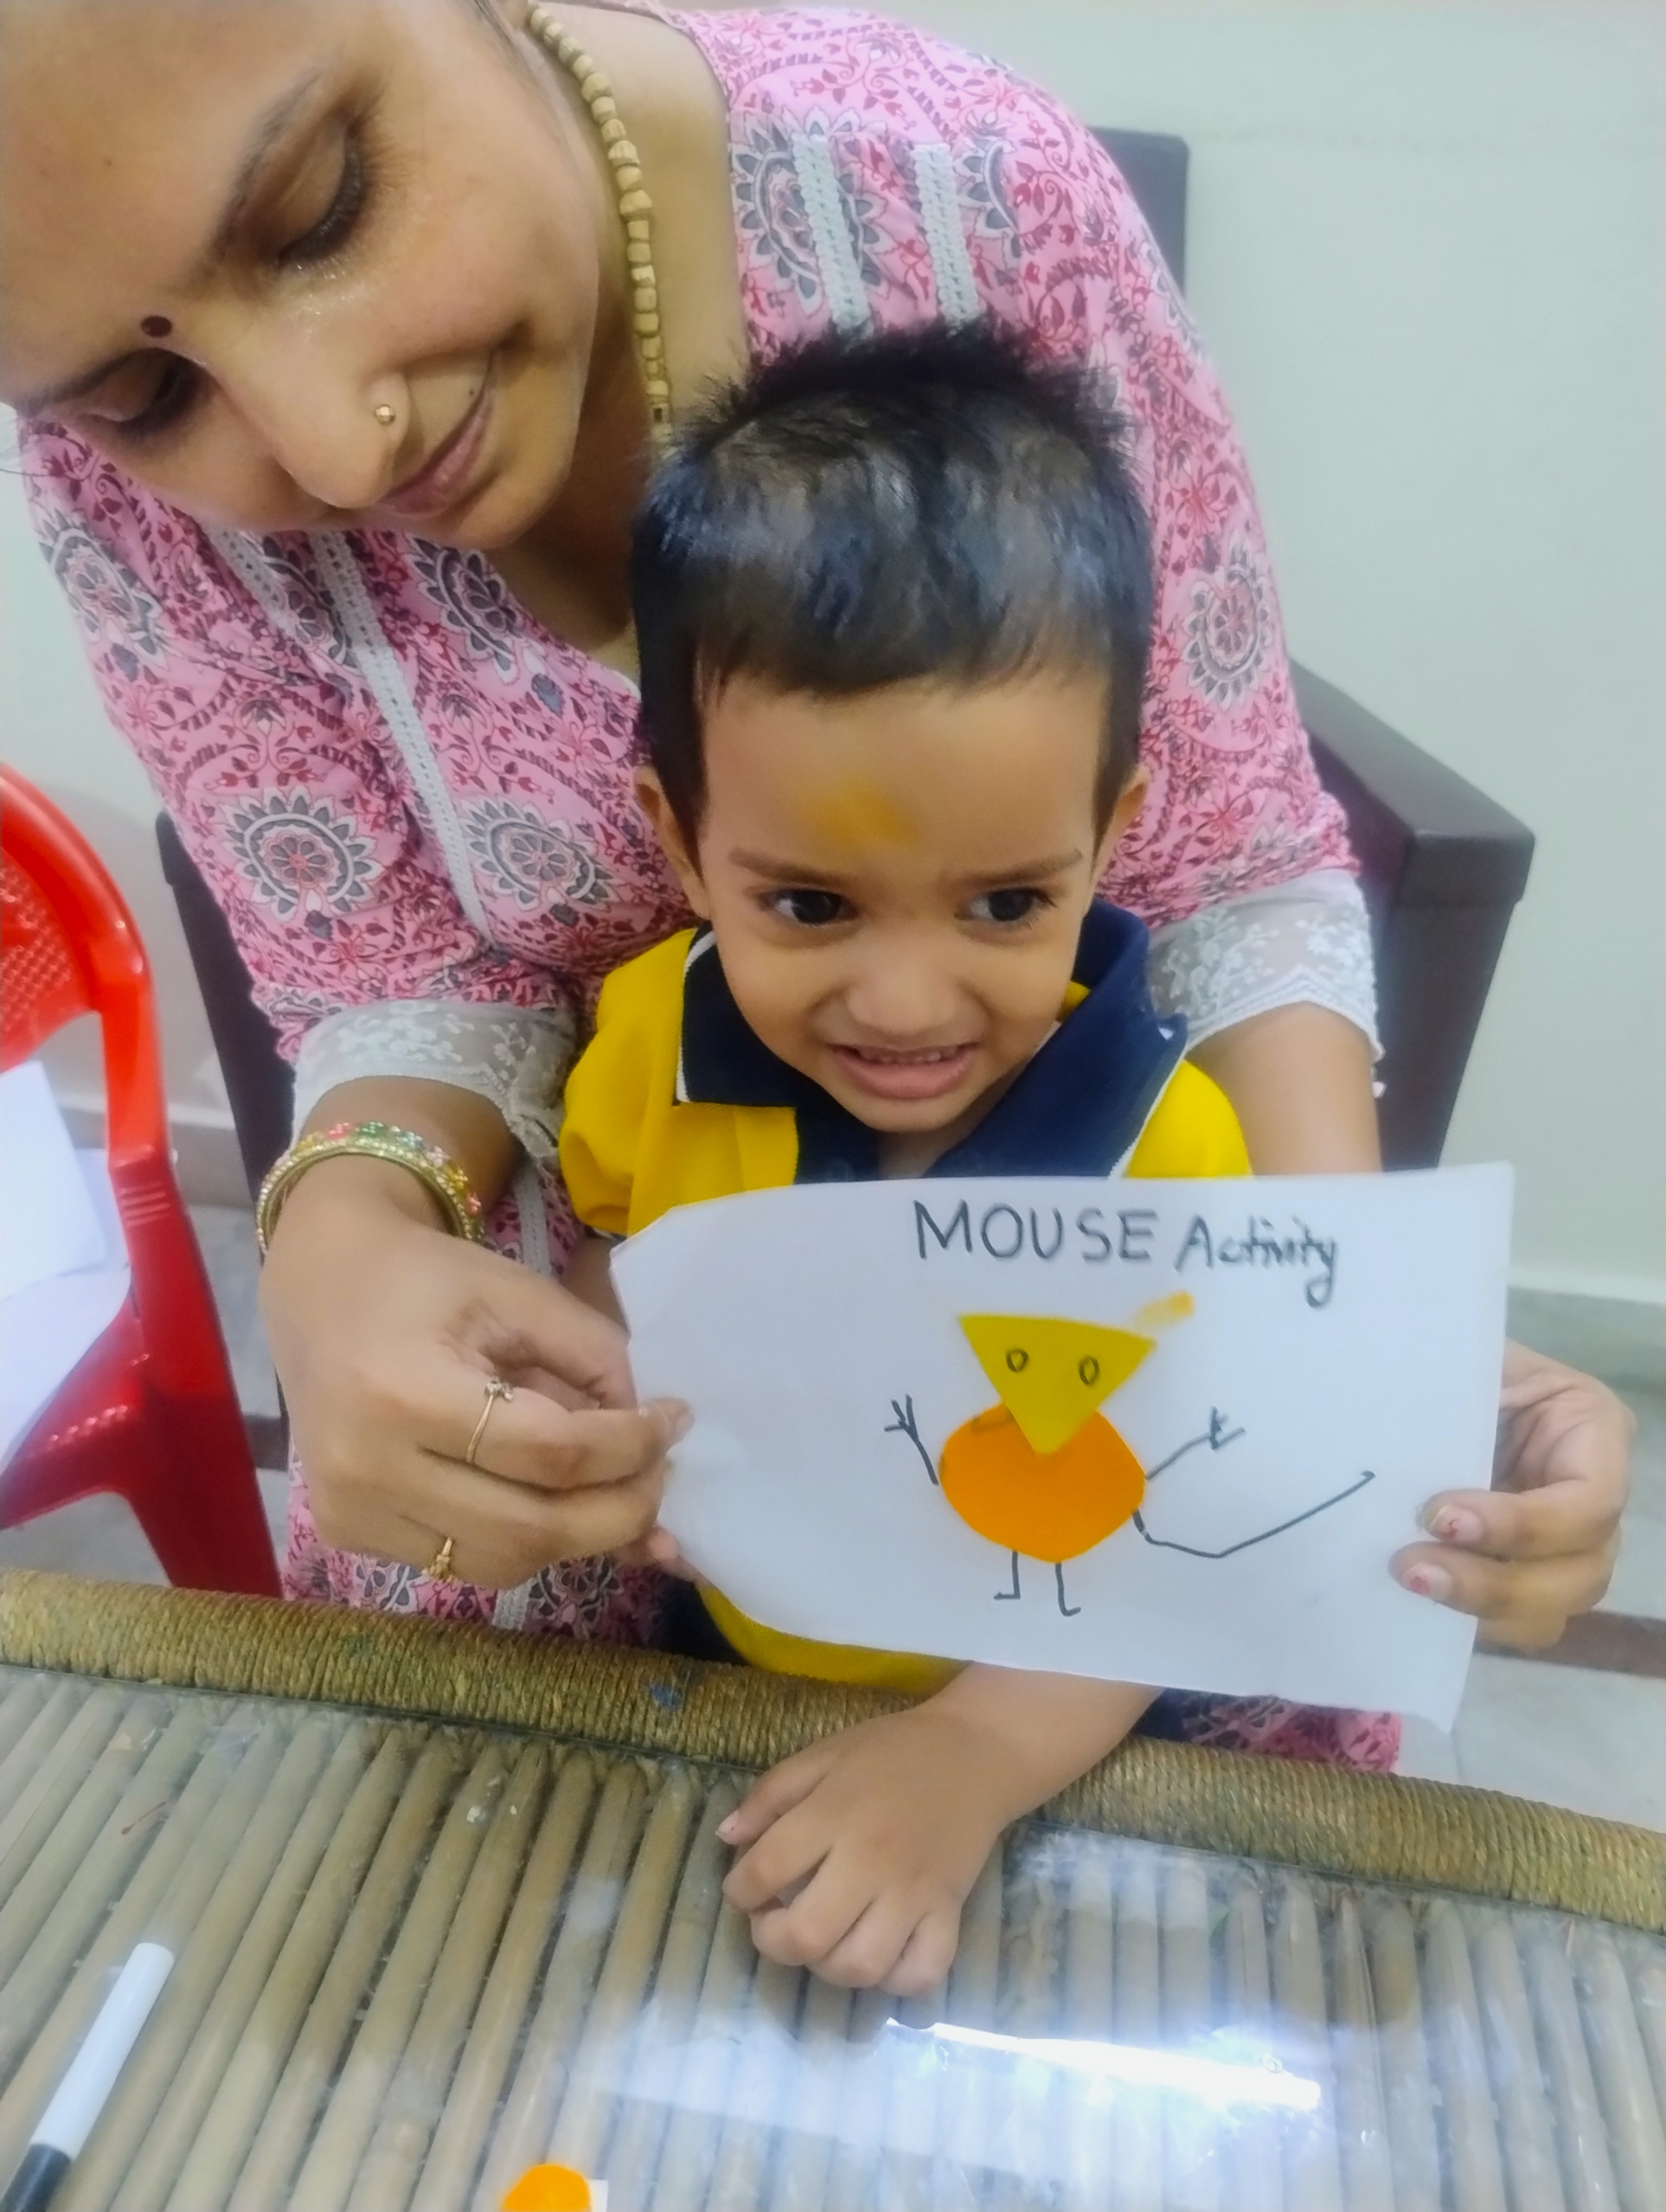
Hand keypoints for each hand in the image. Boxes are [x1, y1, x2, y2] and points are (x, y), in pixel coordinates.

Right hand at [260, 1157, 686, 1586]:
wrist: (322, 1288)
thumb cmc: (428, 1282)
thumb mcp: (520, 1295)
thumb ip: (595, 1357)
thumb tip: (662, 1433)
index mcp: (403, 1391)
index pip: (550, 1452)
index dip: (630, 1446)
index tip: (676, 1419)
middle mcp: (366, 1467)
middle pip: (530, 1529)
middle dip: (618, 1511)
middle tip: (663, 1477)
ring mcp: (350, 1511)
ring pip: (501, 1564)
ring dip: (576, 1538)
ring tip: (617, 1493)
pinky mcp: (346, 1534)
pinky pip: (461, 1564)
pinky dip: (523, 1544)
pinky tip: (554, 1505)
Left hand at [719, 1707, 1010, 1994]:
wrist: (974, 1751)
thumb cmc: (891, 1751)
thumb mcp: (822, 1755)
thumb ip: (770, 1795)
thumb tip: (727, 1838)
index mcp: (834, 1813)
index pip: (766, 1871)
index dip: (739, 1890)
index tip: (744, 1889)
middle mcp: (872, 1859)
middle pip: (808, 1935)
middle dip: (773, 1942)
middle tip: (774, 1924)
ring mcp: (914, 1893)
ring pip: (860, 1966)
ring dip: (827, 1968)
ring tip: (822, 1941)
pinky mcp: (950, 1913)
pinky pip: (921, 1973)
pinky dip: (894, 1980)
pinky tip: (877, 1956)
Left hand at [1393, 1341, 1630, 1648]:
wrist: (1423, 1386)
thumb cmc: (1452, 1363)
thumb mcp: (1467, 1358)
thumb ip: (1459, 1382)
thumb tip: (1406, 1411)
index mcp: (1594, 1432)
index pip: (1590, 1502)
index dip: (1523, 1524)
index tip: (1440, 1516)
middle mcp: (1593, 1500)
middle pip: (1580, 1573)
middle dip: (1497, 1582)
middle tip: (1411, 1567)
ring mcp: (1563, 1549)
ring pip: (1550, 1610)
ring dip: (1479, 1607)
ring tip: (1408, 1580)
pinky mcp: (1521, 1577)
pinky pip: (1511, 1622)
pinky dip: (1465, 1619)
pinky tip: (1410, 1601)